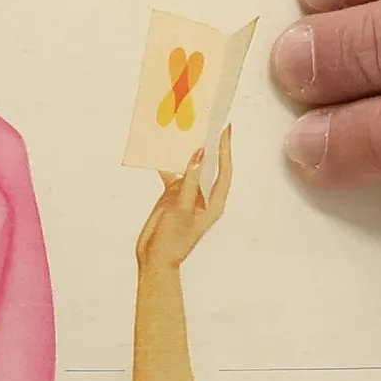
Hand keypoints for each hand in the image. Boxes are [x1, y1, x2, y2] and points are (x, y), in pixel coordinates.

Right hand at [136, 126, 233, 270]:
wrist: (154, 259)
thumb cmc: (173, 240)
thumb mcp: (183, 209)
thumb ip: (191, 181)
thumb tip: (199, 156)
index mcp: (214, 203)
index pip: (224, 170)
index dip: (225, 149)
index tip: (225, 128)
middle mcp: (203, 197)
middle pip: (209, 166)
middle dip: (208, 145)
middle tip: (207, 122)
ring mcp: (187, 196)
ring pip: (190, 168)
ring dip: (186, 153)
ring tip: (185, 131)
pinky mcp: (172, 197)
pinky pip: (172, 175)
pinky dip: (167, 165)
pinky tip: (161, 153)